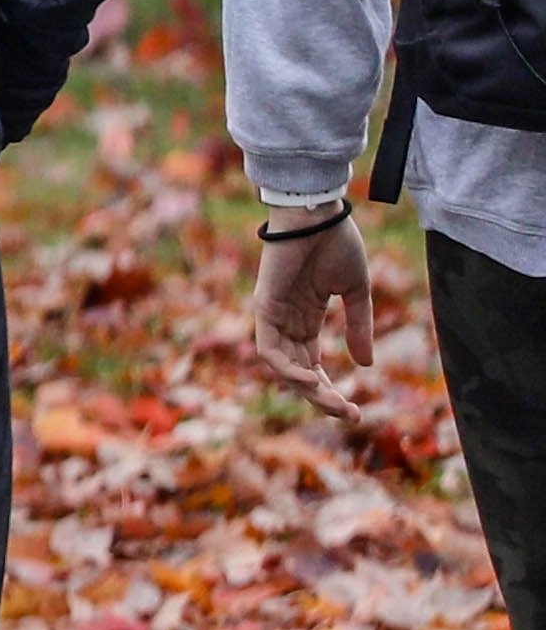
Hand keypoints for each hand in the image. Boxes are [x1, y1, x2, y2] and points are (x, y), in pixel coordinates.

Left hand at [257, 220, 373, 397]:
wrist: (318, 213)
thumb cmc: (336, 243)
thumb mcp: (356, 292)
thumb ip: (360, 327)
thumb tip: (366, 366)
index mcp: (307, 319)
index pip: (313, 365)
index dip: (331, 390)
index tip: (355, 412)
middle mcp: (287, 322)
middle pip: (298, 372)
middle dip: (322, 398)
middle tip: (348, 416)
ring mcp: (273, 315)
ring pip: (282, 366)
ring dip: (306, 389)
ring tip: (333, 404)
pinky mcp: (263, 307)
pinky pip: (268, 347)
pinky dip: (286, 368)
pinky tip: (310, 380)